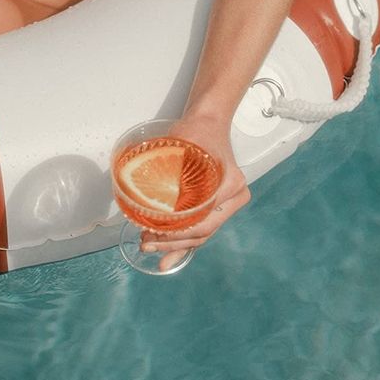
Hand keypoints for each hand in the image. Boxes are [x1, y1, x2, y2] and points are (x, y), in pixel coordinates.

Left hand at [140, 114, 250, 272]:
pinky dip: (183, 243)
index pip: (205, 218)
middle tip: (147, 244)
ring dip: (176, 246)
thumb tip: (144, 195)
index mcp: (232, 185)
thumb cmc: (196, 131)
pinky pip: (201, 229)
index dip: (180, 231)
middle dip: (174, 243)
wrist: (208, 124)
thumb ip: (171, 168)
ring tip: (150, 247)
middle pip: (204, 231)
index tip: (156, 232)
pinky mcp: (215, 207)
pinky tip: (166, 256)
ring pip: (202, 234)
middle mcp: (234, 198)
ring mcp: (227, 204)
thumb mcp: (183, 144)